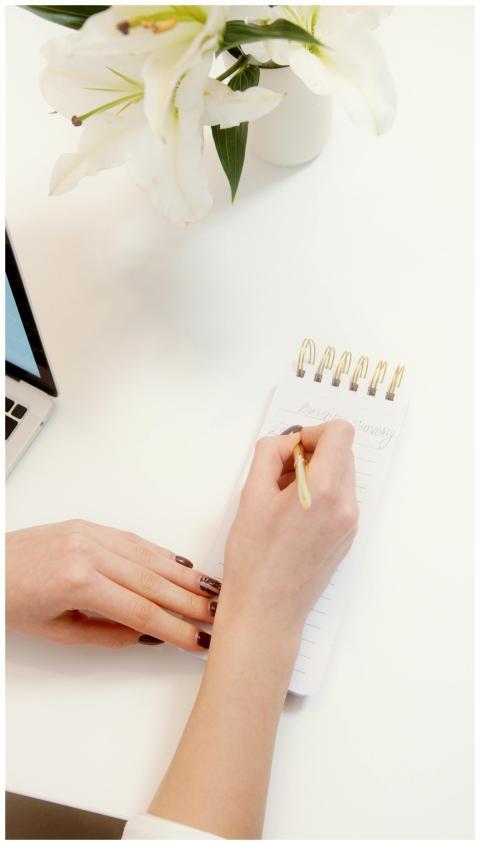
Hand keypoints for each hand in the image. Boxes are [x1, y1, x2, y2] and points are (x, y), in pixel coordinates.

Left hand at [5, 519, 218, 649]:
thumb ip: (106, 634)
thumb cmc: (12, 601)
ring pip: (150, 557)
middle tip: (218, 615)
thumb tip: (146, 634)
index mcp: (79, 582)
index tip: (198, 641)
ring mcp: (90, 534)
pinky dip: (161, 553)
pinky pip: (134, 540)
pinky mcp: (89, 525)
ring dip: (184, 575)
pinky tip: (181, 565)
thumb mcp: (58, 632)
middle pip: (154, 581)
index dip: (175, 629)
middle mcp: (89, 551)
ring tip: (211, 591)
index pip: (142, 611)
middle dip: (190, 601)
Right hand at [147, 421, 357, 838]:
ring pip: (341, 475)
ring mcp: (350, 523)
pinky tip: (292, 517)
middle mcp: (345, 505)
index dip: (313, 433)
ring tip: (282, 499)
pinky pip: (340, 498)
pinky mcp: (347, 537)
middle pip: (343, 452)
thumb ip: (269, 455)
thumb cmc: (253, 559)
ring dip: (315, 474)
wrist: (267, 611)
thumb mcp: (251, 495)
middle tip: (278, 475)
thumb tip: (285, 442)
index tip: (290, 450)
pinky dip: (320, 495)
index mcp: (323, 490)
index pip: (340, 433)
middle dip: (312, 453)